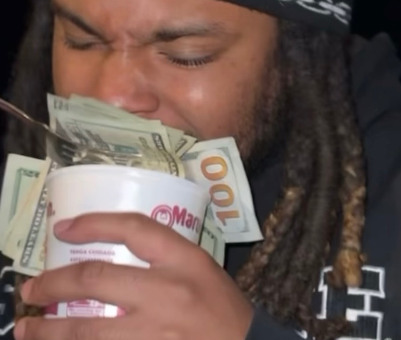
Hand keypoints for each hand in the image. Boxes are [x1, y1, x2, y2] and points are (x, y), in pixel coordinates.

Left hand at [14, 212, 253, 339]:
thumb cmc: (221, 303)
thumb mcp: (199, 266)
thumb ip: (162, 255)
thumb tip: (112, 252)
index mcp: (184, 258)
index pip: (133, 228)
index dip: (93, 223)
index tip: (63, 227)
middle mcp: (166, 291)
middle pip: (98, 278)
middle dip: (54, 282)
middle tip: (30, 287)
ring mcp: (155, 331)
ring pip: (87, 329)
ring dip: (50, 330)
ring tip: (27, 329)